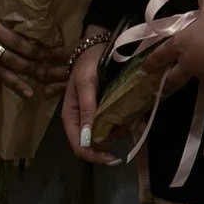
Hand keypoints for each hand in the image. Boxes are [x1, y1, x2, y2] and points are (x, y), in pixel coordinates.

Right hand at [0, 0, 69, 100]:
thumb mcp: (5, 4)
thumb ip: (20, 14)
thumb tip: (46, 24)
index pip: (14, 40)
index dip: (30, 49)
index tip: (46, 55)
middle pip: (9, 58)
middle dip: (28, 67)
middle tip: (45, 73)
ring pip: (2, 70)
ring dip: (18, 81)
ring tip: (31, 91)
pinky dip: (11, 83)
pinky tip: (23, 91)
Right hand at [63, 40, 119, 163]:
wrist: (100, 46)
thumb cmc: (89, 63)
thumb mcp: (86, 82)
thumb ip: (87, 108)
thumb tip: (88, 138)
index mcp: (72, 116)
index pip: (78, 145)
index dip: (93, 155)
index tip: (113, 157)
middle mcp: (81, 120)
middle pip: (92, 145)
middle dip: (109, 144)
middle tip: (126, 132)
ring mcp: (93, 117)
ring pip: (105, 137)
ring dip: (118, 133)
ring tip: (131, 120)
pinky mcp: (105, 111)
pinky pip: (113, 126)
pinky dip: (123, 125)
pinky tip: (131, 116)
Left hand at [144, 0, 203, 92]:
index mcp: (181, 44)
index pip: (161, 54)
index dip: (152, 61)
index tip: (144, 68)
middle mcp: (189, 62)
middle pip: (173, 76)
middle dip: (166, 83)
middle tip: (160, 88)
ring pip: (192, 76)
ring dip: (189, 75)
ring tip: (191, 72)